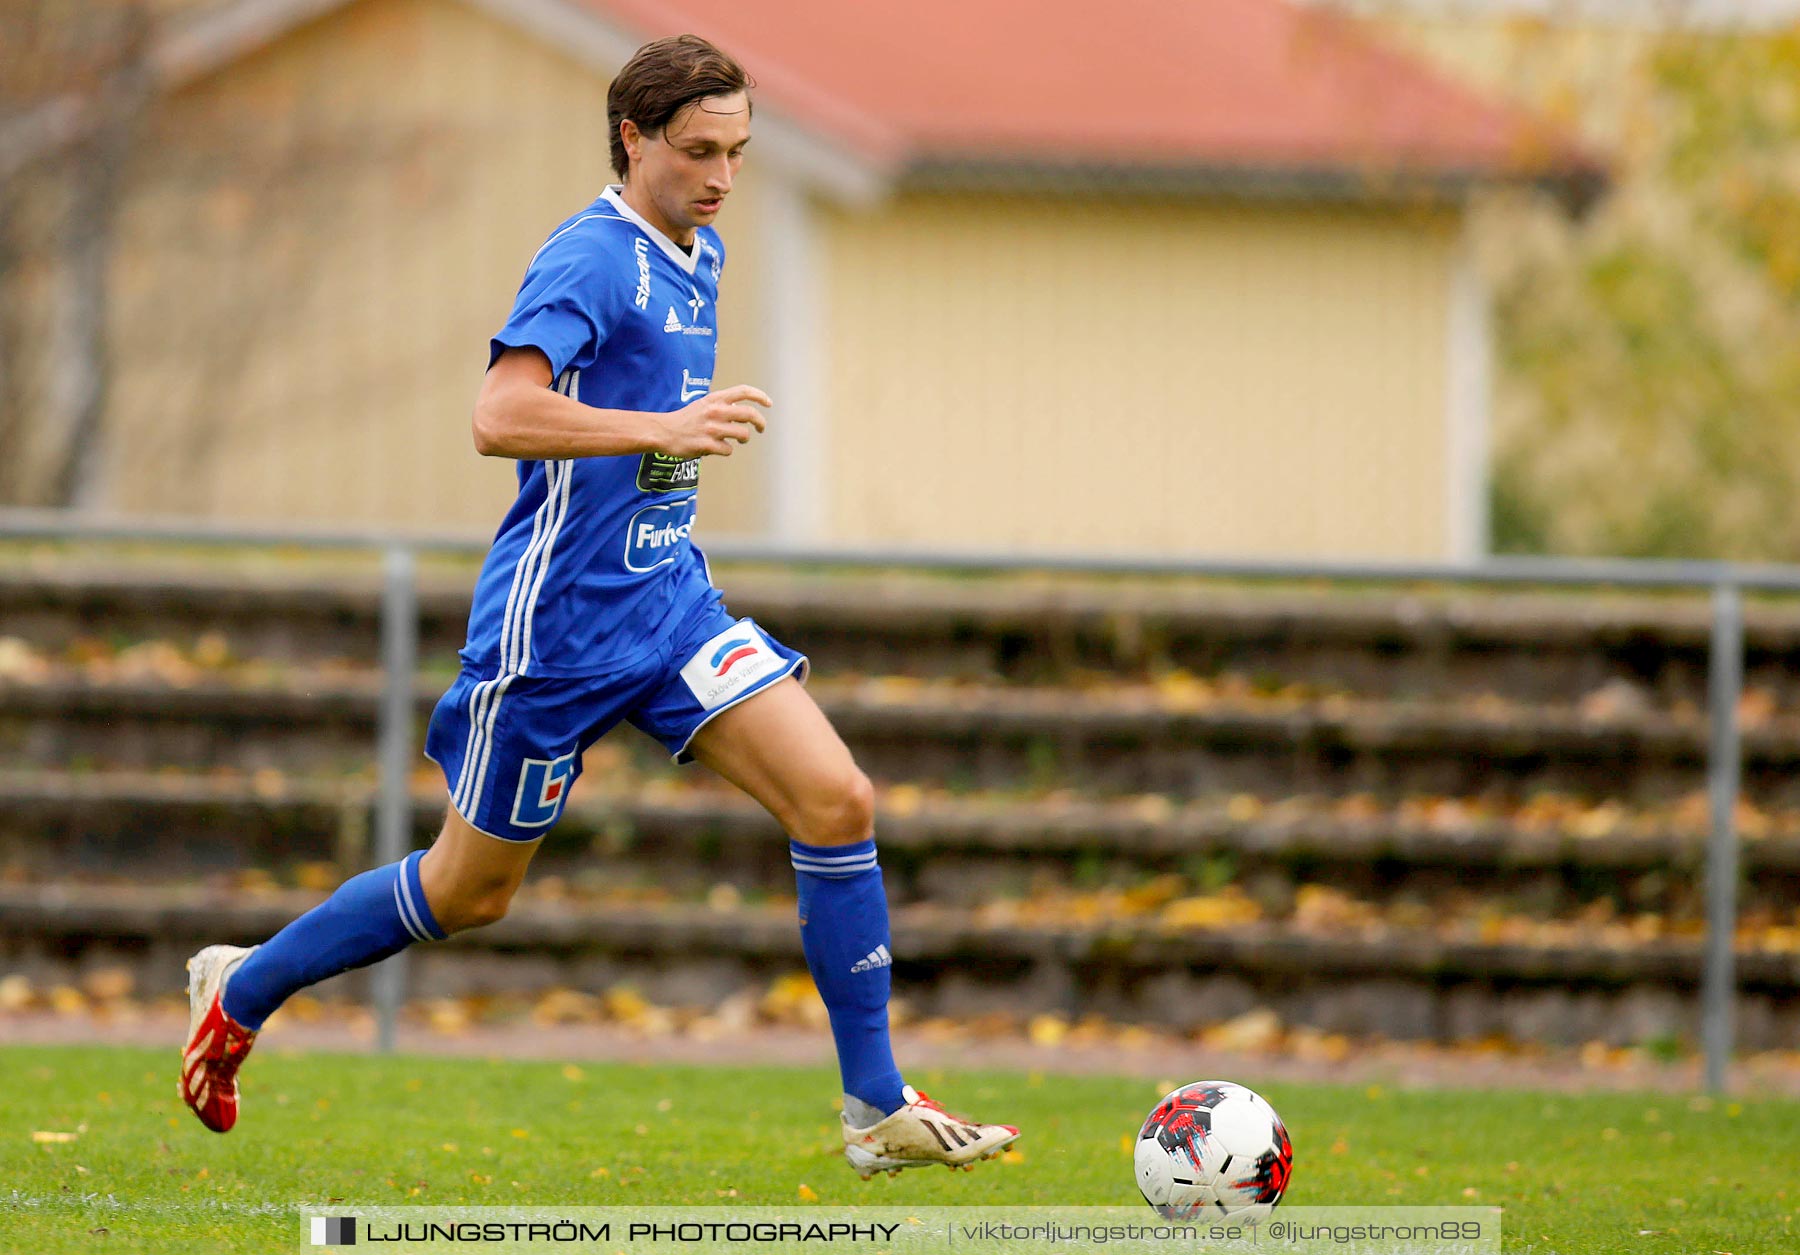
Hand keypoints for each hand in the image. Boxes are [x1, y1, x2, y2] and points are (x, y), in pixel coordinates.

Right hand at [656, 385, 770, 456]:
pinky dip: (725, 450)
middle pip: (750, 414)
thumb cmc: (686, 419)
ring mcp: (712, 428)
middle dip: (761, 423)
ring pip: (743, 434)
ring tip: (738, 440)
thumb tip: (743, 410)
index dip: (760, 396)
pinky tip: (716, 448)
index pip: (744, 391)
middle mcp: (716, 411)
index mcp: (715, 399)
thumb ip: (723, 405)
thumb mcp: (704, 404)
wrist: (664, 431)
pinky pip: (728, 450)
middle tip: (761, 429)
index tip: (769, 404)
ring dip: (743, 439)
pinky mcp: (707, 444)